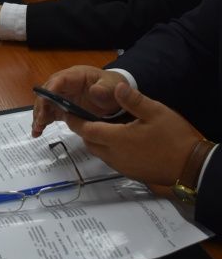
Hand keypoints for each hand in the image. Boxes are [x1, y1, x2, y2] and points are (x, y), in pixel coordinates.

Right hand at [32, 66, 126, 137]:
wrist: (115, 97)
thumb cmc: (113, 88)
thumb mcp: (113, 87)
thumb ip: (105, 89)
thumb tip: (94, 90)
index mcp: (76, 75)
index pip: (58, 80)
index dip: (50, 90)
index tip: (44, 103)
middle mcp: (64, 85)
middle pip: (47, 92)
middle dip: (41, 106)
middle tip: (40, 120)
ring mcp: (62, 97)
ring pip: (45, 104)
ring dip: (39, 115)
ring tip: (37, 129)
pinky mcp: (62, 108)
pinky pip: (49, 113)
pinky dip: (42, 122)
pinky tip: (37, 132)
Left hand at [65, 82, 201, 185]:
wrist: (190, 166)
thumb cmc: (174, 138)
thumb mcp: (156, 112)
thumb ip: (133, 100)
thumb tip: (117, 87)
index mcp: (117, 138)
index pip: (86, 130)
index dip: (75, 121)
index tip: (68, 112)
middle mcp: (114, 154)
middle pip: (89, 142)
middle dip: (83, 130)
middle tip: (83, 116)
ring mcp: (120, 165)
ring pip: (98, 152)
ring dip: (95, 140)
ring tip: (100, 126)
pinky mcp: (128, 172)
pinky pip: (109, 160)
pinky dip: (106, 149)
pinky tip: (118, 140)